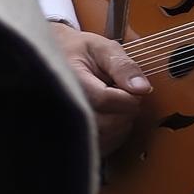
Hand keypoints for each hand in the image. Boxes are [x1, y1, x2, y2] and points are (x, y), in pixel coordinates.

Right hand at [54, 24, 152, 158]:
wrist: (51, 58)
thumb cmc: (76, 51)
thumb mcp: (100, 47)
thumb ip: (122, 65)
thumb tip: (142, 88)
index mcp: (70, 80)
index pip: (105, 100)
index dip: (128, 96)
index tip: (133, 88)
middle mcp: (64, 105)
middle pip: (105, 124)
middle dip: (125, 112)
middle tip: (124, 95)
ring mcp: (65, 124)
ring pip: (104, 137)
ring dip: (120, 124)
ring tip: (115, 105)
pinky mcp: (70, 137)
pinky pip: (99, 146)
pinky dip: (112, 135)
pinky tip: (109, 118)